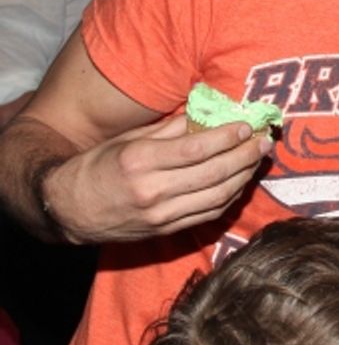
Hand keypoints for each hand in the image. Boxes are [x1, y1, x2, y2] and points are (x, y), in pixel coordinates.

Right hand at [43, 113, 273, 242]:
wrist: (69, 210)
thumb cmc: (98, 166)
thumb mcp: (128, 140)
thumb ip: (170, 129)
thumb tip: (208, 114)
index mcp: (140, 160)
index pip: (196, 149)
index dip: (227, 138)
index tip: (247, 126)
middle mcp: (152, 190)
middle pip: (213, 173)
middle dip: (244, 155)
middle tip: (264, 141)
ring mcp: (162, 214)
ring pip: (217, 195)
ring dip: (244, 176)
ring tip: (258, 159)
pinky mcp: (167, 230)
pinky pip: (209, 213)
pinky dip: (231, 196)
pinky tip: (241, 181)